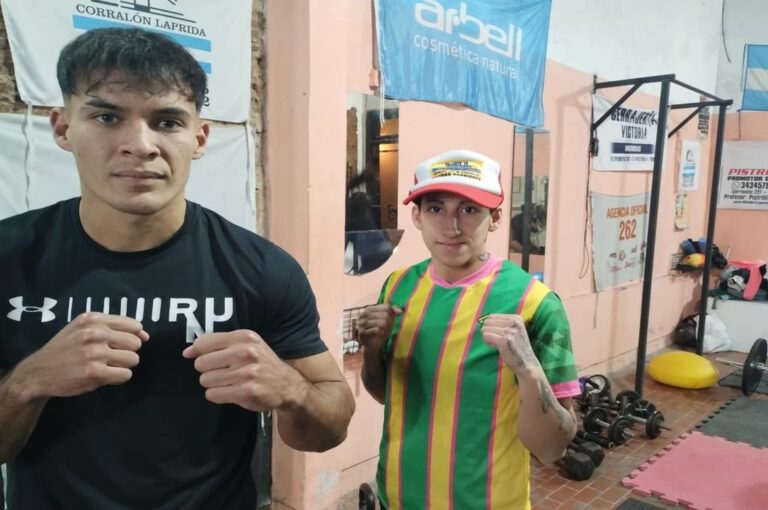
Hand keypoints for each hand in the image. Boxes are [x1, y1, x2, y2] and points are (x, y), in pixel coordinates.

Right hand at [14, 312, 148, 398]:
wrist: (38, 372)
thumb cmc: (65, 349)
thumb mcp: (83, 329)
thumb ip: (114, 328)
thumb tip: (145, 335)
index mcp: (93, 319)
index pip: (134, 325)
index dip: (133, 337)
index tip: (121, 345)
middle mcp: (94, 333)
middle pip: (136, 343)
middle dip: (127, 352)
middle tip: (110, 357)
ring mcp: (94, 352)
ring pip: (133, 359)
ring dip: (123, 366)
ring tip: (106, 366)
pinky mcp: (94, 372)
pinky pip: (125, 374)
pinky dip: (118, 377)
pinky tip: (104, 376)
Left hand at [182, 330, 304, 411]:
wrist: (287, 385)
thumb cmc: (261, 363)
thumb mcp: (247, 345)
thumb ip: (218, 345)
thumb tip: (187, 352)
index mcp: (244, 337)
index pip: (204, 342)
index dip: (196, 352)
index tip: (196, 357)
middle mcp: (246, 351)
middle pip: (201, 363)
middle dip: (207, 370)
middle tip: (221, 373)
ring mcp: (247, 372)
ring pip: (206, 380)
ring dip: (213, 384)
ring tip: (228, 383)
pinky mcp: (247, 391)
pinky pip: (213, 394)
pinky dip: (218, 395)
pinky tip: (230, 392)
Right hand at [356, 304, 401, 356]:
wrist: (372, 344)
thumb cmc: (380, 330)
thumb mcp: (388, 320)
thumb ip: (393, 313)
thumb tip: (400, 310)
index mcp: (369, 308)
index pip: (387, 307)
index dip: (392, 315)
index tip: (391, 321)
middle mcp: (364, 314)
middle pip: (386, 315)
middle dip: (390, 323)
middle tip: (387, 328)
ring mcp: (362, 323)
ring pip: (383, 322)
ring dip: (386, 328)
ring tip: (384, 331)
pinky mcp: (362, 332)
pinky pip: (377, 330)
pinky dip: (382, 333)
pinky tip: (380, 334)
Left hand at [480, 314, 540, 374]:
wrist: (527, 363)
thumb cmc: (517, 347)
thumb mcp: (515, 330)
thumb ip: (502, 323)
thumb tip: (483, 319)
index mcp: (516, 318)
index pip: (491, 316)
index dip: (492, 327)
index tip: (500, 335)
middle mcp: (514, 322)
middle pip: (487, 321)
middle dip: (488, 331)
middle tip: (497, 340)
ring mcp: (509, 331)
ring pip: (485, 329)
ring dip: (488, 338)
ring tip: (498, 344)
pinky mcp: (504, 341)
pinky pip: (485, 336)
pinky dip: (488, 342)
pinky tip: (496, 347)